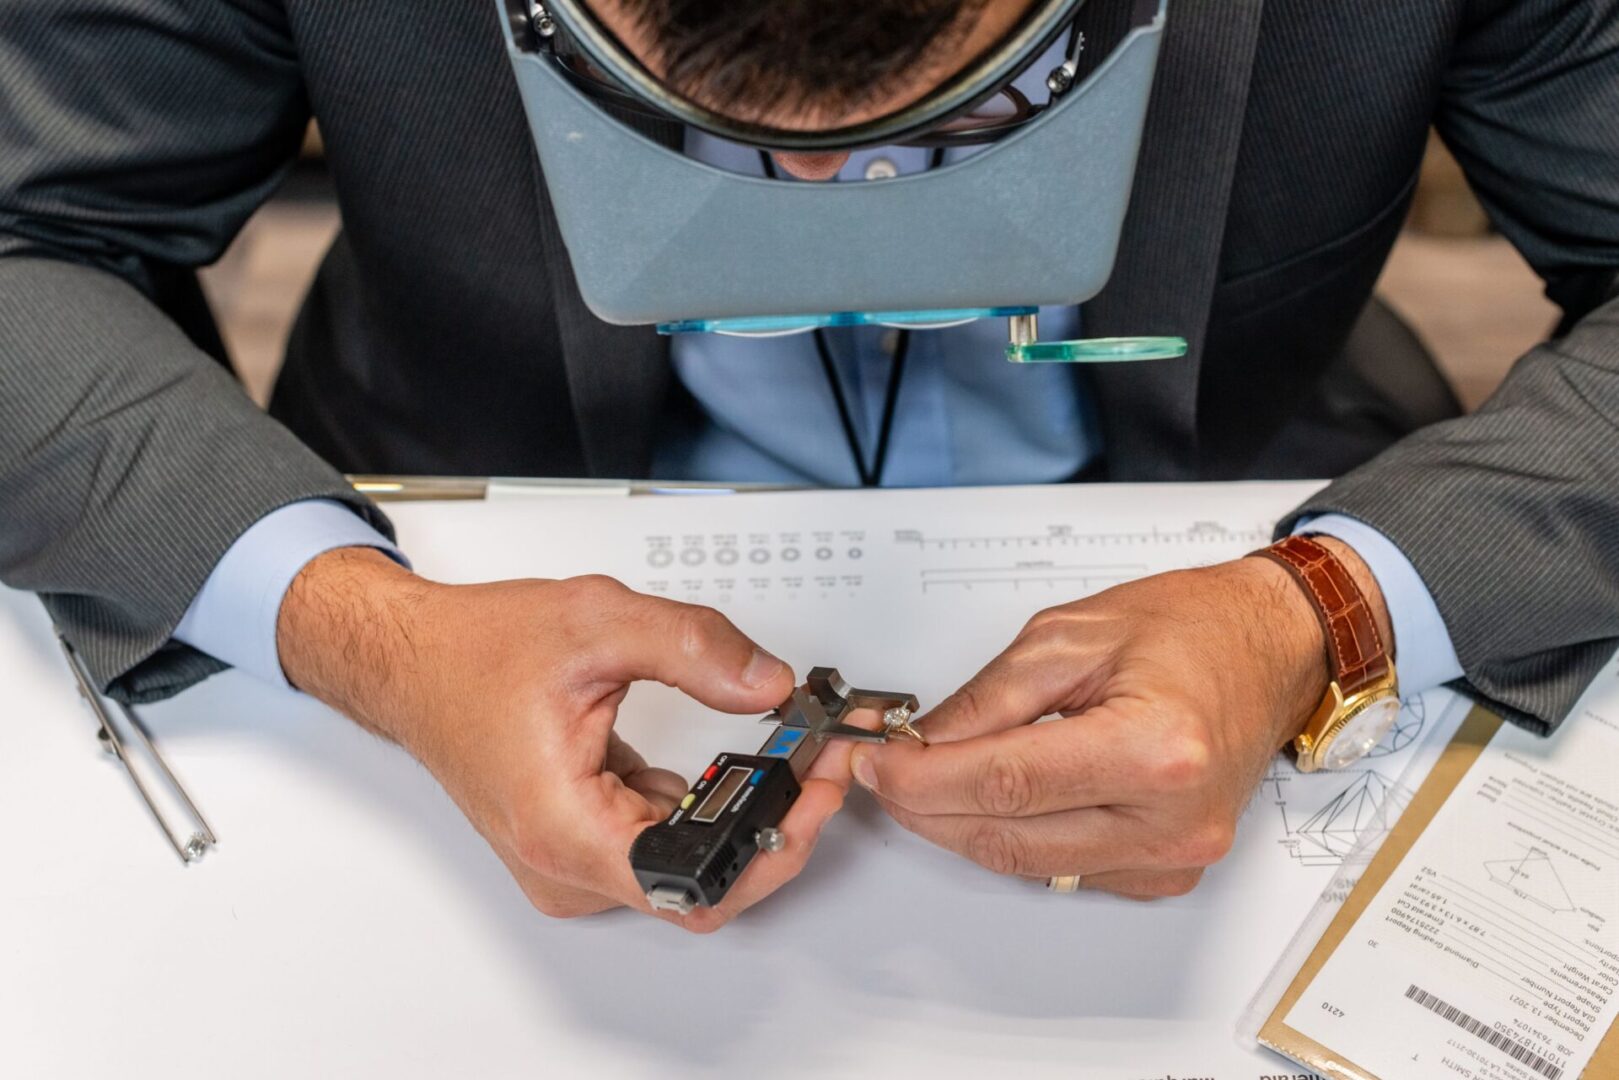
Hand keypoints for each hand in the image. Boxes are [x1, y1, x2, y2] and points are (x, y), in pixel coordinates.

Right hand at [276, 548, 855, 930]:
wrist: (413, 659)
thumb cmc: (475, 651)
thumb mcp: (597, 623)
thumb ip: (694, 648)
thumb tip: (767, 682)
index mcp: (566, 829)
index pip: (698, 888)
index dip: (773, 846)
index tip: (814, 792)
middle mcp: (567, 864)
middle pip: (704, 885)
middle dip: (776, 825)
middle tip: (817, 762)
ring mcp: (572, 860)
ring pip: (688, 866)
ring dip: (745, 815)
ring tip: (785, 755)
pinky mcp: (580, 843)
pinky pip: (663, 842)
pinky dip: (706, 806)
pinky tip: (731, 764)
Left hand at [849, 538, 1390, 898]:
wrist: (1272, 649)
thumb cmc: (1192, 629)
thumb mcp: (1072, 635)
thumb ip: (988, 698)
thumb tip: (922, 743)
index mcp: (1155, 749)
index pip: (1005, 782)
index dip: (923, 778)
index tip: (875, 763)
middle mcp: (1171, 818)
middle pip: (1008, 835)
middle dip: (927, 806)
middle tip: (884, 772)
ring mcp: (1173, 854)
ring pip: (1027, 861)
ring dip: (962, 825)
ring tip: (926, 778)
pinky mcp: (1167, 871)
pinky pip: (1064, 867)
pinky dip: (1016, 835)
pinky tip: (994, 796)